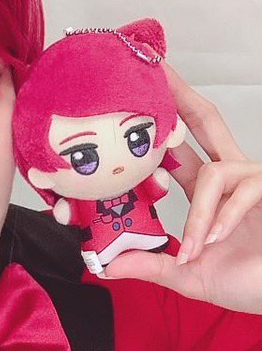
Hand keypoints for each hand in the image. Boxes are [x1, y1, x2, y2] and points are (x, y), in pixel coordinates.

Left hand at [103, 64, 261, 313]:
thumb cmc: (248, 282)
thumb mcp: (188, 276)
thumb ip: (150, 265)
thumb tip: (104, 263)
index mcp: (208, 192)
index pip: (179, 148)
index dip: (160, 125)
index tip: (135, 100)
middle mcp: (230, 176)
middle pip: (205, 121)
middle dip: (180, 94)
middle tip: (155, 68)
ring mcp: (253, 179)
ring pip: (212, 174)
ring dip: (199, 214)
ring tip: (195, 247)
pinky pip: (239, 191)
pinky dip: (222, 218)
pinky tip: (215, 240)